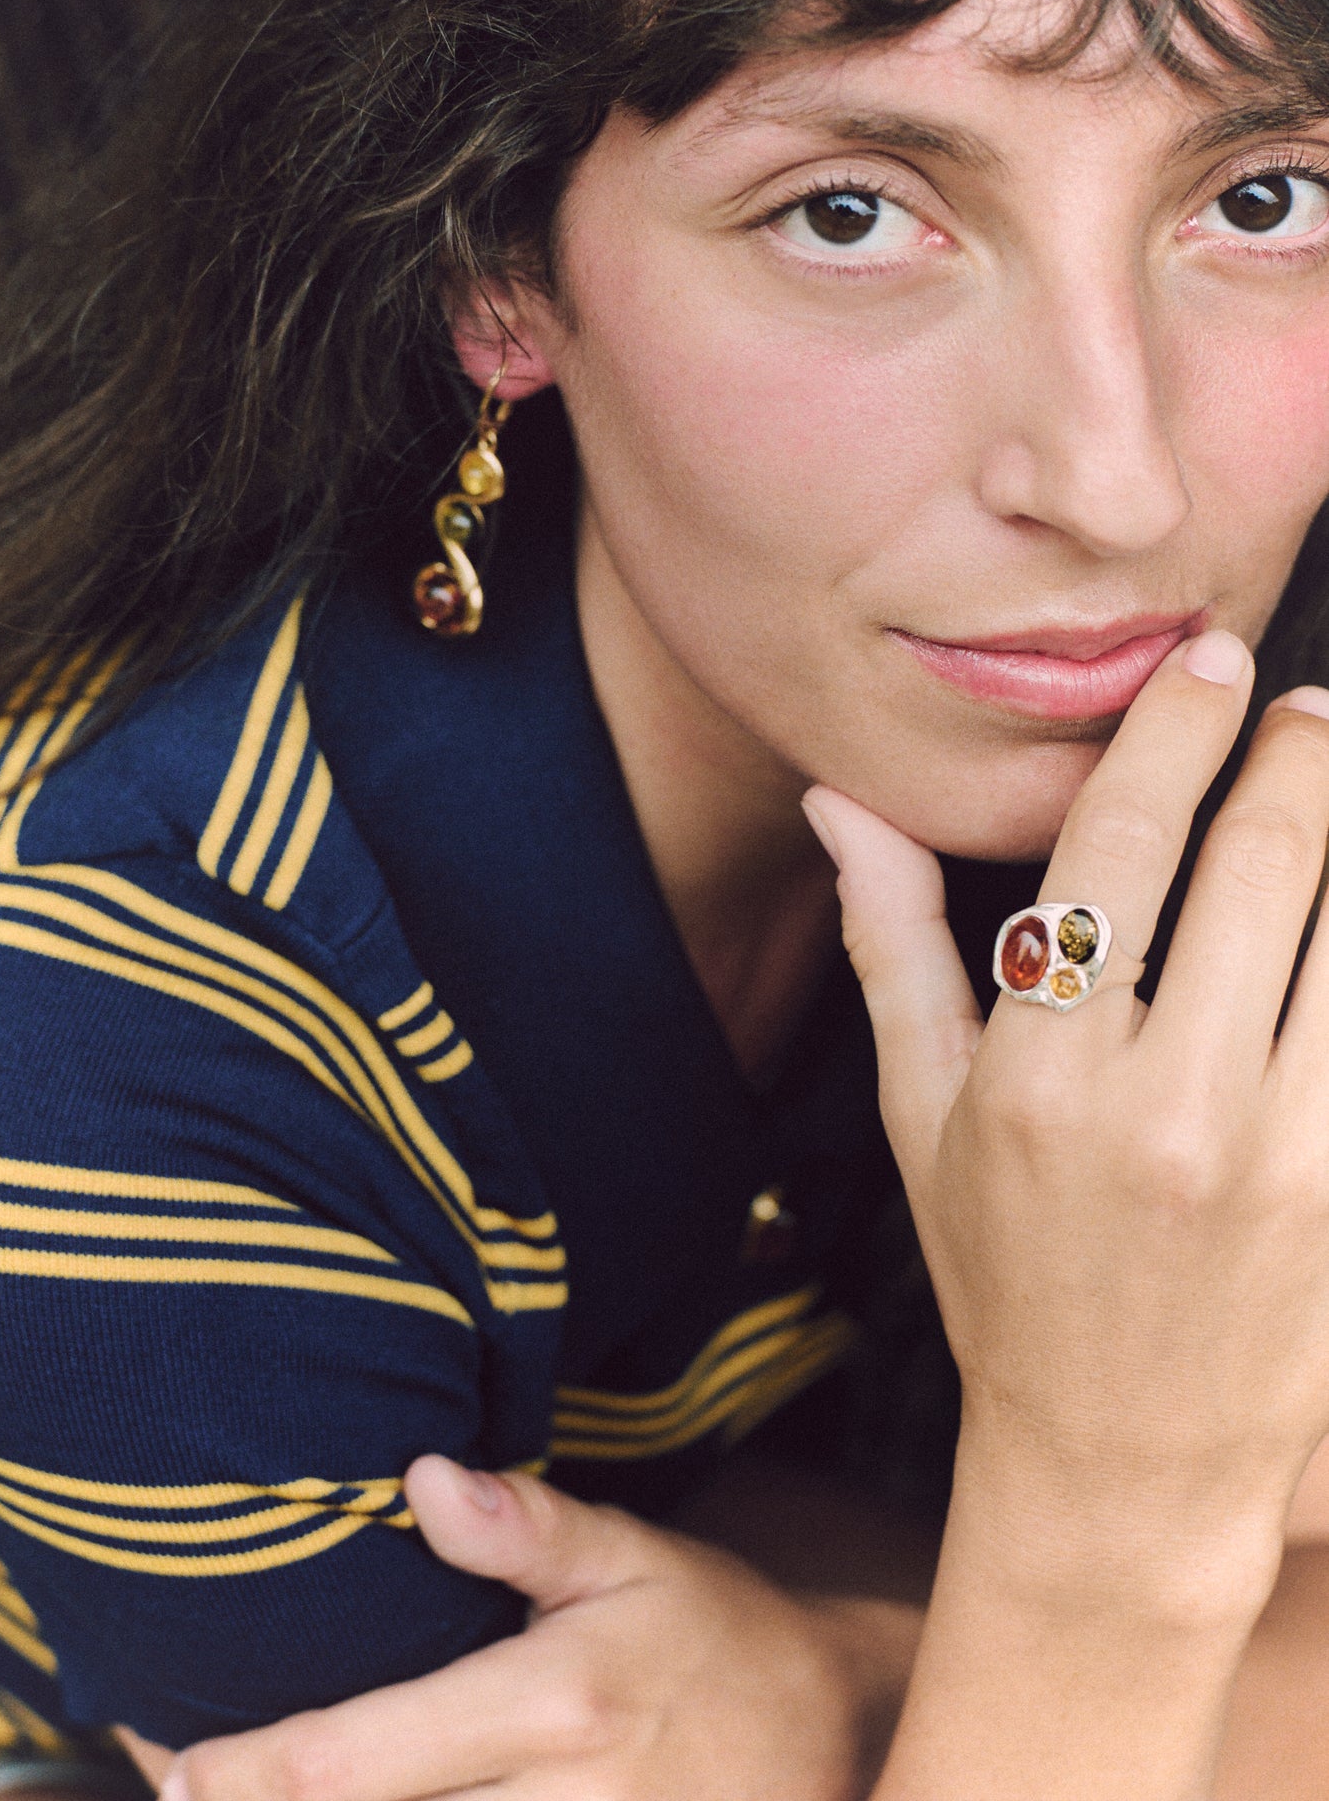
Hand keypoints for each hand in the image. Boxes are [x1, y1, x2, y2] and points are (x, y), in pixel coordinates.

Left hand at [142, 1457, 914, 1799]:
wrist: (838, 1737)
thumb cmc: (715, 1634)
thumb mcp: (635, 1556)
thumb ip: (527, 1529)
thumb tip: (421, 1479)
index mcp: (556, 1709)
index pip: (364, 1762)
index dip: (253, 1772)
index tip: (173, 1763)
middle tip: (178, 1779)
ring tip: (238, 1787)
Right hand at [805, 633, 1328, 1793]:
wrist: (1124, 1461)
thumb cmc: (1005, 1275)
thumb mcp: (921, 1117)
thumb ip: (894, 944)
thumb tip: (840, 806)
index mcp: (1039, 1073)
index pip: (1119, 847)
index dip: (1176, 731)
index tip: (1208, 662)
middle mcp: (1164, 1108)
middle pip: (1262, 867)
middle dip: (1297, 755)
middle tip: (1303, 705)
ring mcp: (1280, 1160)